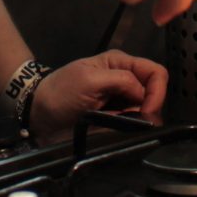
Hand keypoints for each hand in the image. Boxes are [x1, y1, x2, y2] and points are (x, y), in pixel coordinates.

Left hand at [27, 51, 168, 142]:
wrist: (40, 113)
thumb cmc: (61, 91)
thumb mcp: (90, 80)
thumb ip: (121, 80)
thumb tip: (144, 96)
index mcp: (121, 64)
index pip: (156, 72)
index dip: (157, 92)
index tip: (146, 111)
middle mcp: (125, 80)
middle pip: (154, 94)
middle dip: (149, 109)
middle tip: (135, 123)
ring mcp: (121, 101)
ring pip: (146, 111)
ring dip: (139, 121)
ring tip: (122, 127)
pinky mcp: (116, 119)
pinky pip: (134, 124)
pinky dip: (131, 129)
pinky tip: (119, 131)